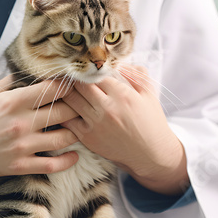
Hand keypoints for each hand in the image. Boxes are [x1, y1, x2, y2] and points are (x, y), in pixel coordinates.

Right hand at [0, 76, 78, 205]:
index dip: (67, 85)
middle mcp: (20, 122)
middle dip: (77, 107)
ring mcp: (22, 146)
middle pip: (63, 111)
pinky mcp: (21, 165)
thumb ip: (8, 81)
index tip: (74, 85)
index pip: (50, 89)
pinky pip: (53, 165)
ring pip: (63, 138)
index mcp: (12, 101)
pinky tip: (74, 155)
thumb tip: (25, 71)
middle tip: (83, 105)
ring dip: (76, 131)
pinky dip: (68, 161)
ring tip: (80, 127)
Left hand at [61, 65, 188, 194]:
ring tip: (67, 90)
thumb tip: (119, 63)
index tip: (87, 69)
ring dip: (67, 93)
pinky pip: (67, 120)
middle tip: (73, 77)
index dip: (90, 70)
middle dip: (75, 79)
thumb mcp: (149, 94)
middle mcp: (107, 108)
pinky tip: (68, 108)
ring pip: (70, 100)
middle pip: (79, 85)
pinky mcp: (88, 138)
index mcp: (123, 95)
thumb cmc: (151, 122)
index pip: (96, 74)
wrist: (151, 155)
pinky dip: (65, 112)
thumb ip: (136, 74)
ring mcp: (96, 124)